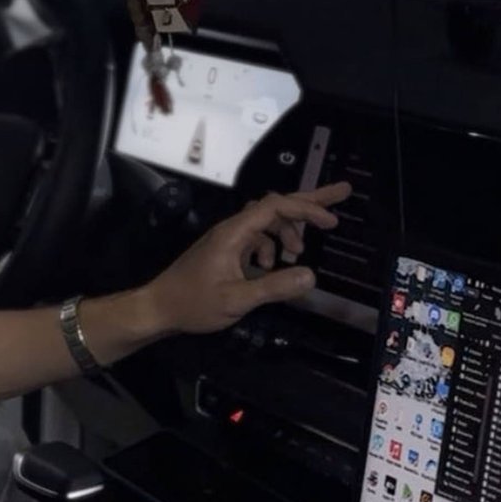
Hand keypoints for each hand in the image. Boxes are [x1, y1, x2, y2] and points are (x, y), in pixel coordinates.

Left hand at [141, 183, 351, 336]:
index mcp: (234, 232)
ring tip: (299, 252)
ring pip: (267, 221)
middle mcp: (232, 228)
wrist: (159, 307)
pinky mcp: (226, 250)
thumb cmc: (193, 303)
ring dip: (288, 231)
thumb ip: (274, 287)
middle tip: (341, 194)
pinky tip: (272, 267)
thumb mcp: (237, 299)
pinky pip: (257, 237)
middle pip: (276, 205)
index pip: (276, 207)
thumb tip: (311, 275)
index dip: (306, 209)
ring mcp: (229, 238)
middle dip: (309, 202)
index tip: (331, 221)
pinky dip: (272, 246)